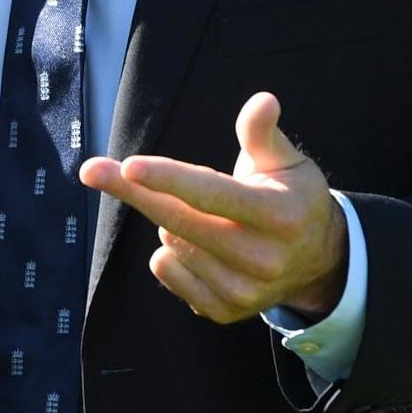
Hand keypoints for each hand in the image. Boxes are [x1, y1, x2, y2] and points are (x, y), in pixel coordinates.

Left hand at [80, 92, 345, 324]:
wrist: (319, 262)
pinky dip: (168, 253)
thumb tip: (263, 100)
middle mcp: (263, 258)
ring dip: (170, 221)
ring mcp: (244, 291)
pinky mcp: (225, 311)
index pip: (213, 194)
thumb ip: (263, 134)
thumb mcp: (288, 162)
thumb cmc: (293, 198)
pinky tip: (196, 246)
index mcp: (279, 215)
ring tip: (204, 216)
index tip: (128, 165)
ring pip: (169, 242)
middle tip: (93, 169)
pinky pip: (166, 270)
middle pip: (178, 220)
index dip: (169, 178)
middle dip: (133, 190)